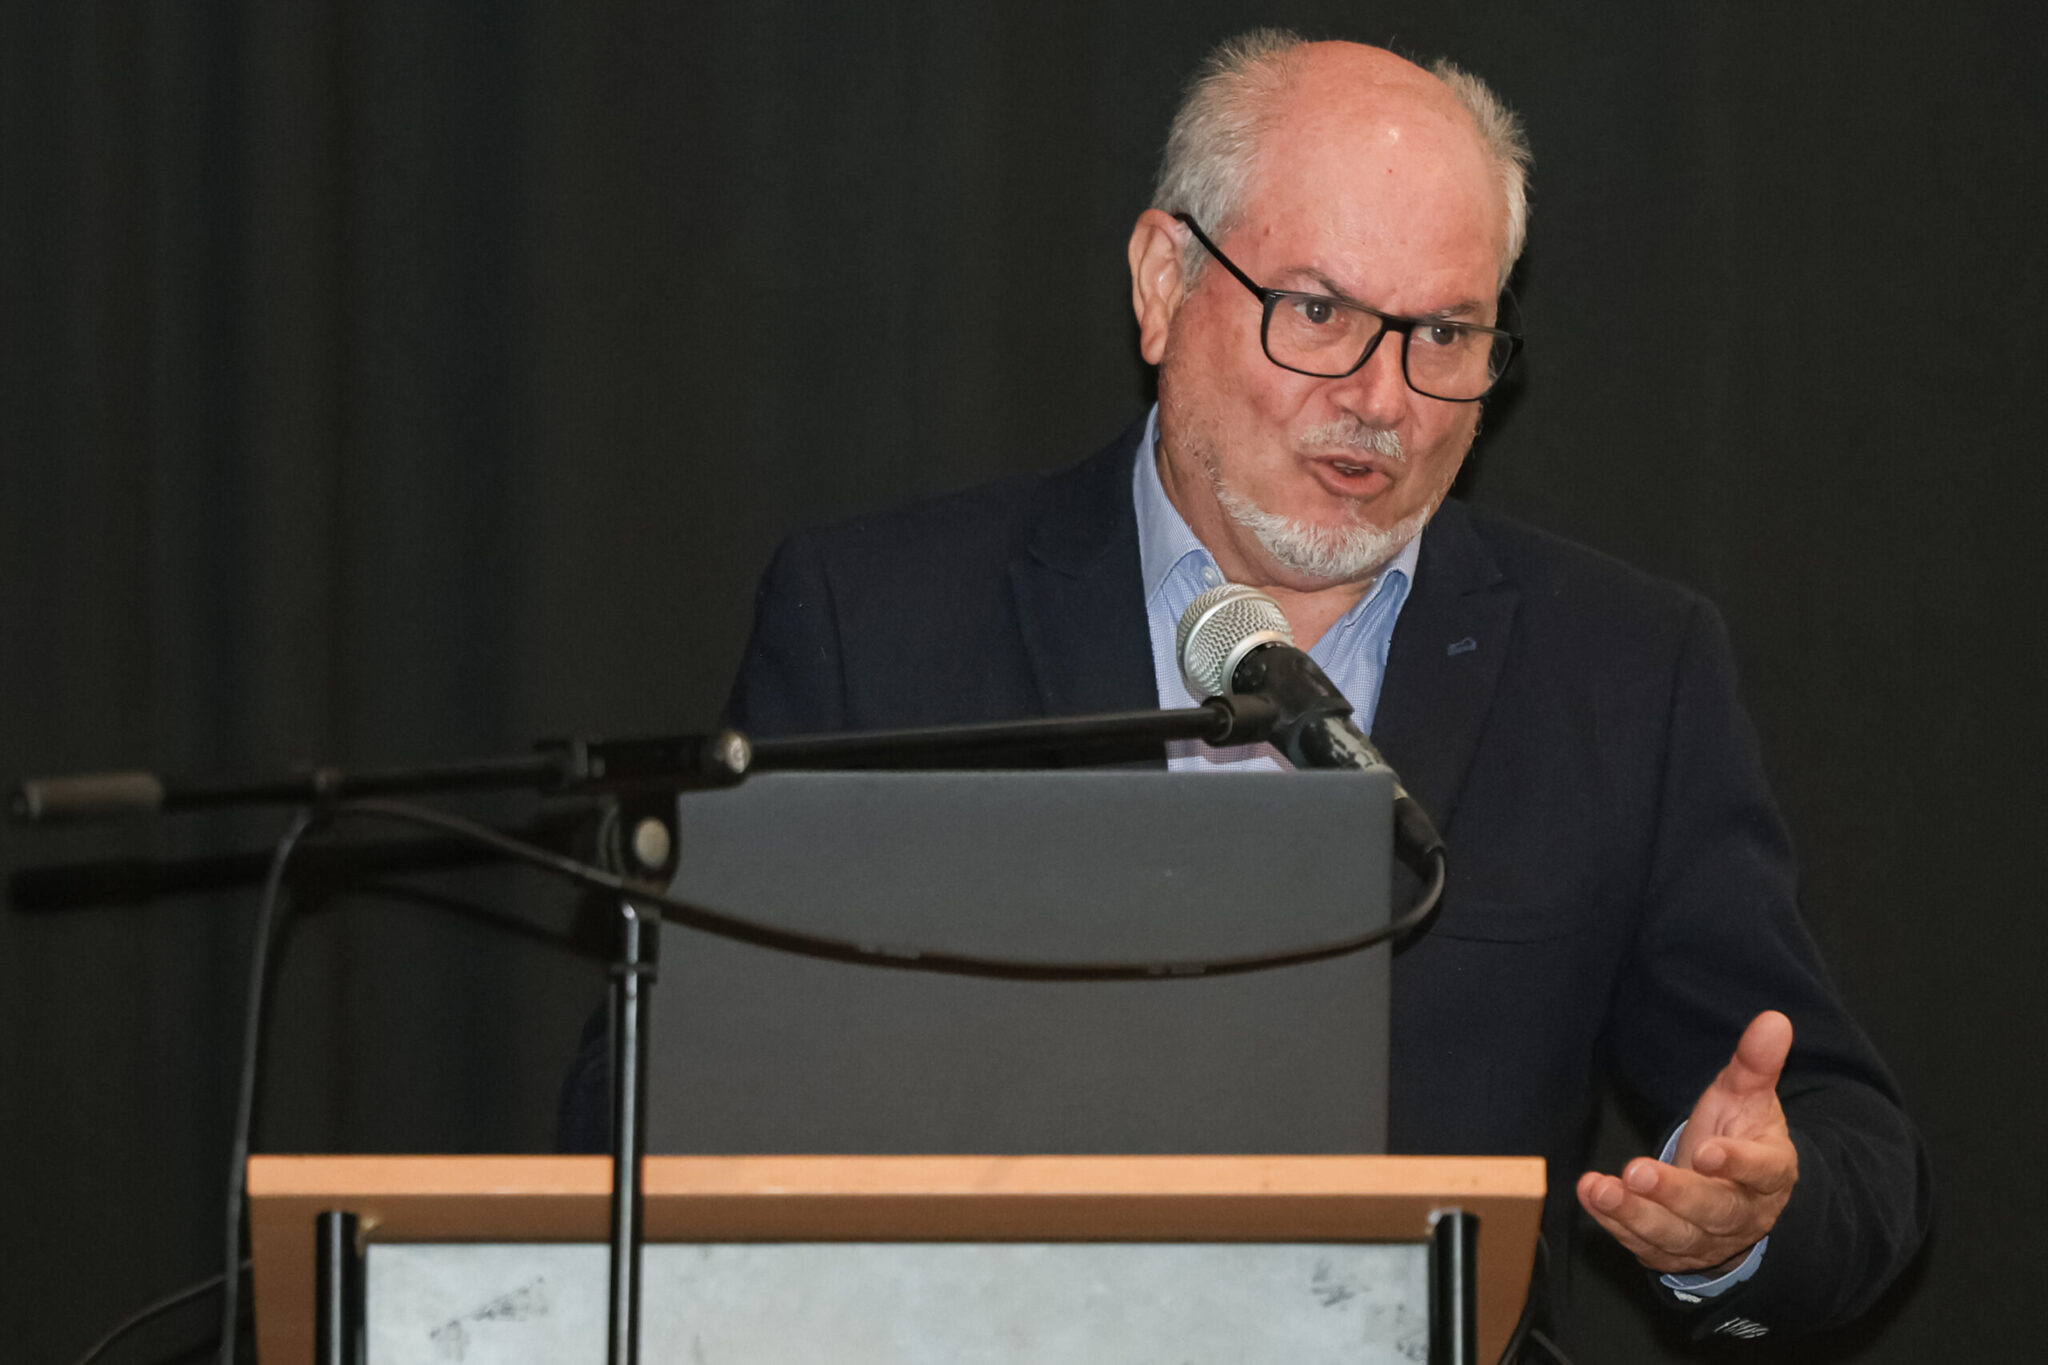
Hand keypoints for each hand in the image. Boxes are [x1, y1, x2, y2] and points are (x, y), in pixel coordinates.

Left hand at [1576, 1010, 1799, 1275]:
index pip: (1761, 1172)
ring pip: (1674, 1233)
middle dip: (1674, 1193)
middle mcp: (1741, 1213)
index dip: (1738, 1164)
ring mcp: (1706, 1238)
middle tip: (1639, 1171)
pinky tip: (1591, 1195)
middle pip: (1712, 1209)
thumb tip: (1774, 1019)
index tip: (1709, 1151)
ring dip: (1635, 1214)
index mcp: (1769, 1173)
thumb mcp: (1747, 1098)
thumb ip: (1756, 1063)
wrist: (1736, 1197)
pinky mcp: (1671, 1251)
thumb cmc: (1739, 1137)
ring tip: (1603, 1188)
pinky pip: (1642, 1242)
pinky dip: (1613, 1222)